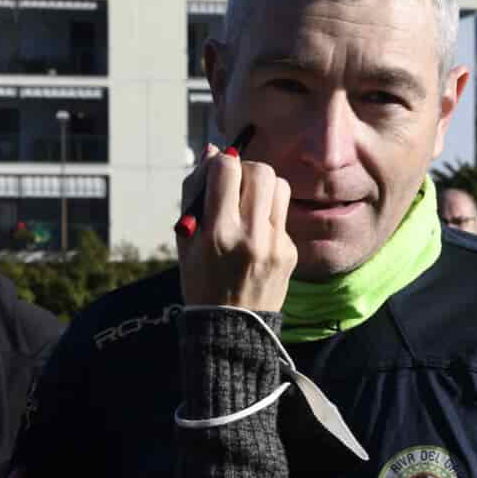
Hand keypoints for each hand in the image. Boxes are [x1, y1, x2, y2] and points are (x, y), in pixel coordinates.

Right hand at [176, 144, 296, 310]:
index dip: (219, 164)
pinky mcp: (290, 252)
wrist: (230, 327)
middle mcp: (250, 236)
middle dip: (245, 170)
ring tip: (248, 204)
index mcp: (217, 232)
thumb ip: (195, 193)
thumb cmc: (200, 279)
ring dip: (263, 186)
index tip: (215, 175)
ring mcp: (275, 244)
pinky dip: (268, 214)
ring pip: (279, 186)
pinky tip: (256, 234)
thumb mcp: (186, 240)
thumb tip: (211, 150)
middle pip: (260, 170)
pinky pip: (283, 214)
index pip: (226, 169)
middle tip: (235, 185)